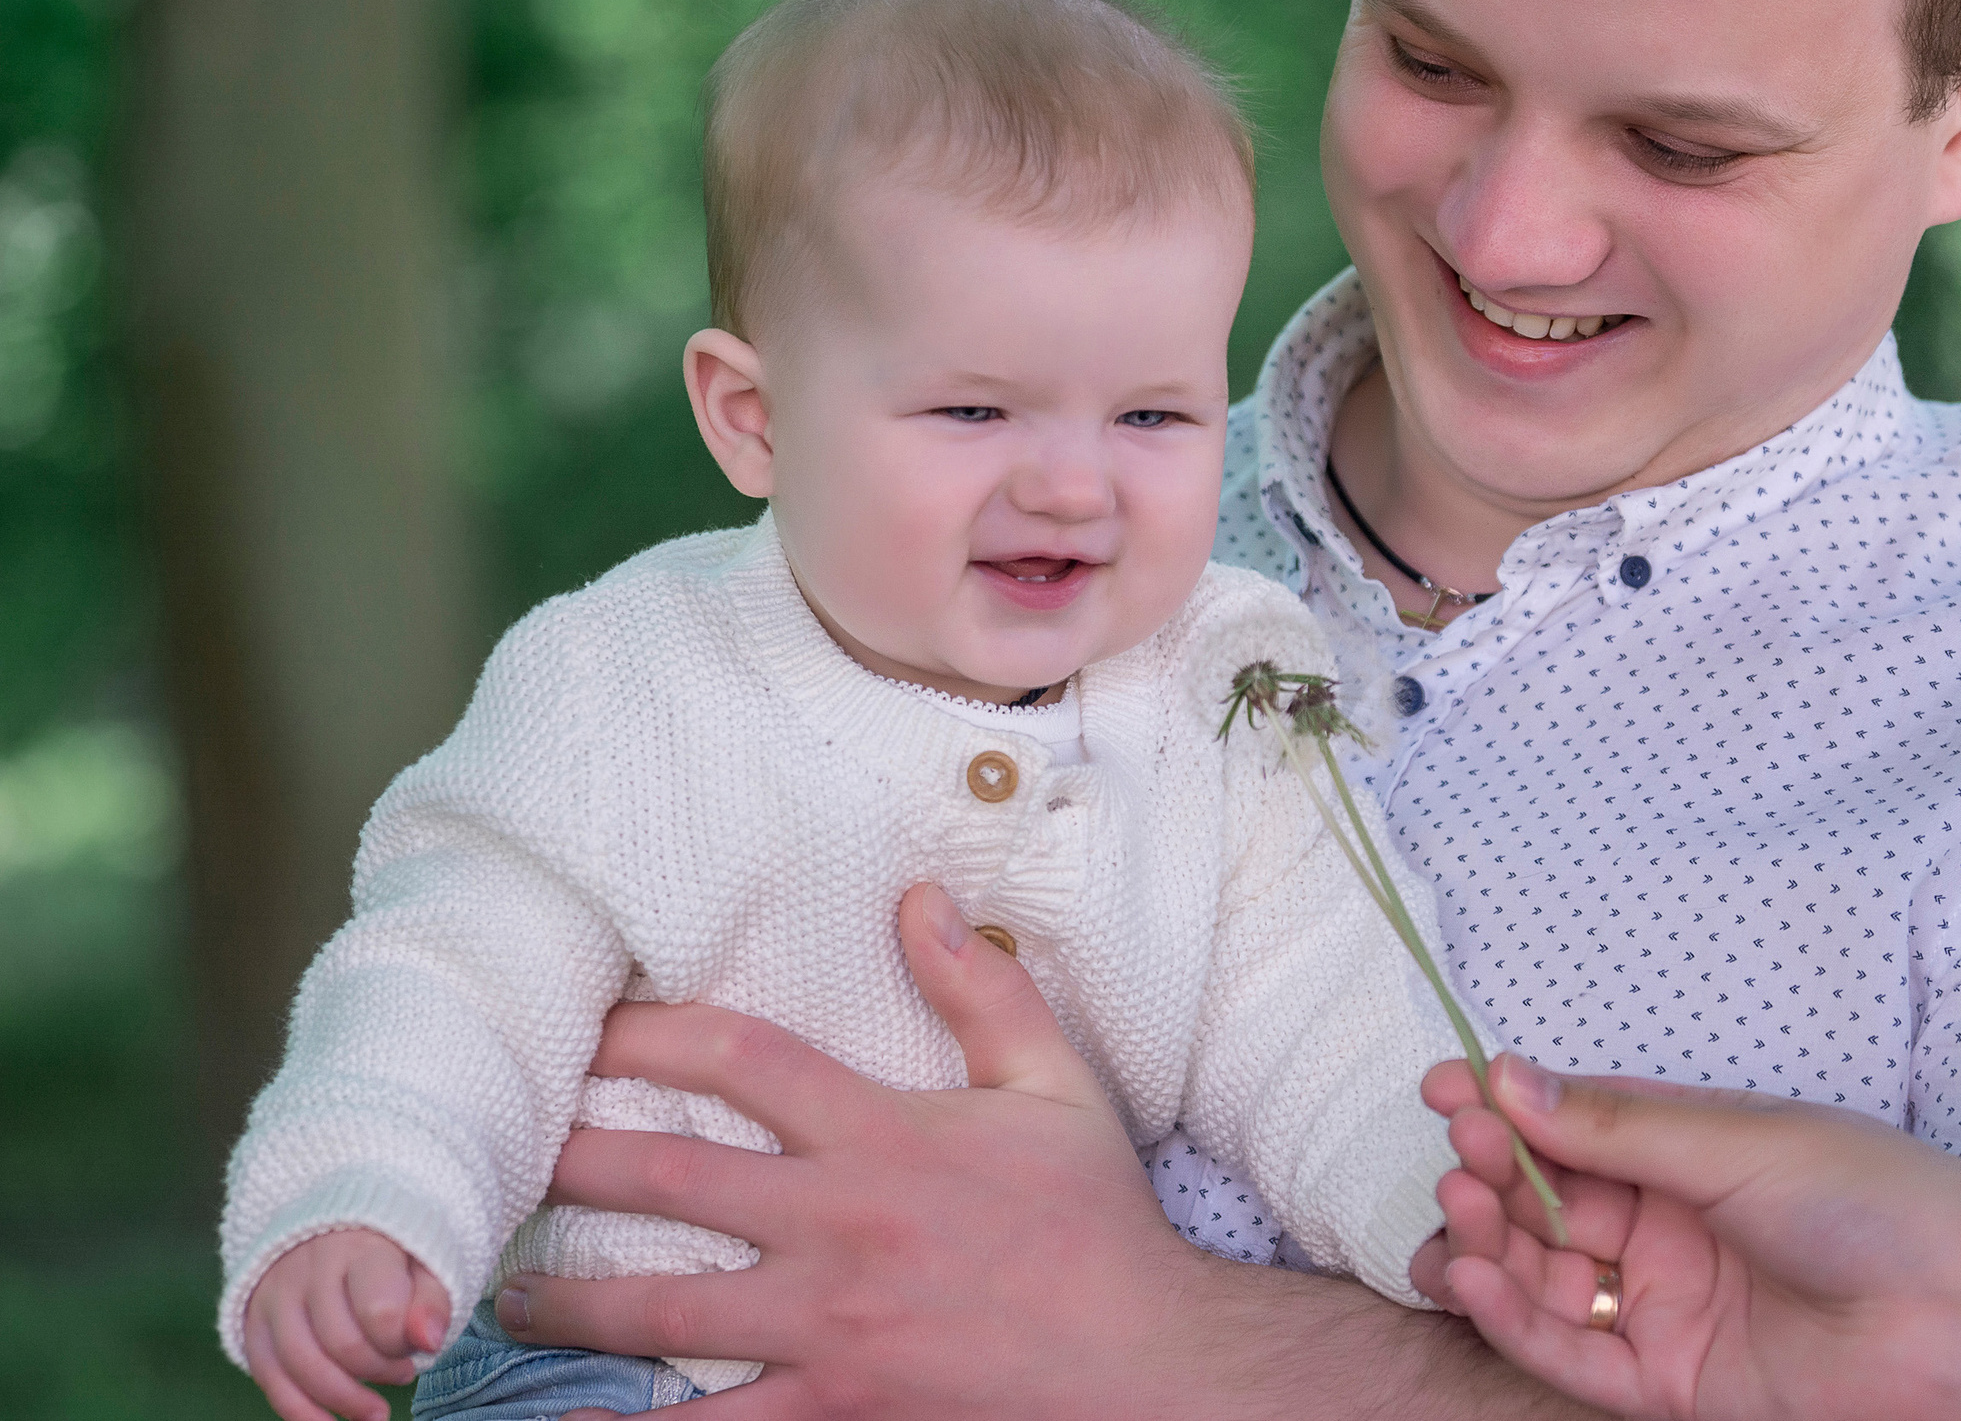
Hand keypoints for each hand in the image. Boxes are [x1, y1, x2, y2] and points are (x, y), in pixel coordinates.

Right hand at [241, 1227, 450, 1420]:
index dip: (402, 1343)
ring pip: (302, 1366)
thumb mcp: (424, 1263)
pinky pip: (269, 1379)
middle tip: (404, 1372)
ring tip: (376, 1412)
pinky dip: (301, 1412)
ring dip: (344, 1400)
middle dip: (379, 1371)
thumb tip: (429, 1341)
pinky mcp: (253, 1323)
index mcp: (359, 1248)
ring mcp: (275, 1297)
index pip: (379, 1311)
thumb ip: (432, 1300)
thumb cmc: (389, 1255)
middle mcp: (309, 1269)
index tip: (421, 1347)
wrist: (331, 1229)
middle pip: (340, 1344)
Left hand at [498, 882, 1208, 1418]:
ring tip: (507, 1293)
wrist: (1146, 1367)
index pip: (739, 1058)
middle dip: (570, 1160)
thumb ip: (983, 990)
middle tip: (507, 1151)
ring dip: (568, 1302)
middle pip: (664, 1179)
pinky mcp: (833, 1410)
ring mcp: (826, 1329)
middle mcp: (837, 1227)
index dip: (648, 1033)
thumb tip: (916, 897)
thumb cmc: (1098, 1223)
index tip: (589, 1028)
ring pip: (660, 1313)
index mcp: (884, 1136)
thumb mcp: (1058, 1087)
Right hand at [1417, 1055, 1960, 1420]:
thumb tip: (1506, 1076)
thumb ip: (1614, 1126)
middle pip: (1542, 1206)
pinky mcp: (1672, 1383)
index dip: (1502, 1111)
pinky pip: (1571, 1355)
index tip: (1443, 1089)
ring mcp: (1665, 1306)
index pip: (1565, 1128)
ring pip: (1543, 1280)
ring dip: (1488, 1249)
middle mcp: (1665, 1228)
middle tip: (1457, 1162)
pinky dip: (1515, 1321)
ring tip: (1459, 1219)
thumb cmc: (1877, 1200)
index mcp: (1684, 1154)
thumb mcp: (1735, 1142)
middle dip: (1488, 1183)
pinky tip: (1478, 1280)